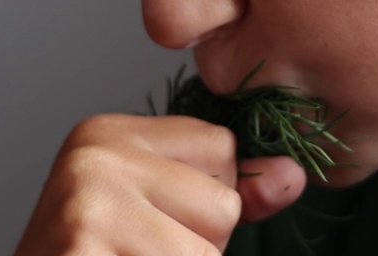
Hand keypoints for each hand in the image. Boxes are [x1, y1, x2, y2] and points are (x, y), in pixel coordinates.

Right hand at [15, 113, 306, 254]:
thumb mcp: (160, 218)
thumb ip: (228, 194)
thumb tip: (292, 174)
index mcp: (108, 133)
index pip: (222, 146)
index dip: (204, 202)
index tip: (148, 224)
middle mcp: (94, 155)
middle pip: (222, 202)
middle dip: (196, 246)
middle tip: (135, 253)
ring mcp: (87, 201)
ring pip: (205, 252)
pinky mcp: (84, 241)